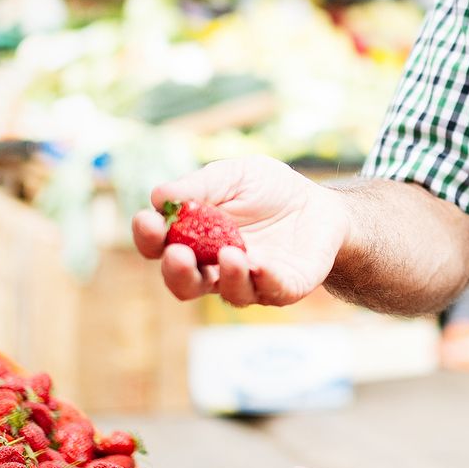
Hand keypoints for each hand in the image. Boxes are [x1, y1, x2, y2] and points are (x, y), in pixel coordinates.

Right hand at [131, 156, 350, 307]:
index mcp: (193, 240)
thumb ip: (201, 185)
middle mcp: (214, 268)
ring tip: (229, 253)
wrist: (320, 204)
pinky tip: (260, 264)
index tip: (147, 220)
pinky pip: (271, 291)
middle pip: (184, 282)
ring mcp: (250, 281)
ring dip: (225, 275)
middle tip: (177, 253)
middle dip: (177, 271)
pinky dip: (264, 280)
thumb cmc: (269, 190)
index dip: (148, 237)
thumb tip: (161, 196)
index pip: (159, 246)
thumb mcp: (235, 176)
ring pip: (228, 291)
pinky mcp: (284, 287)